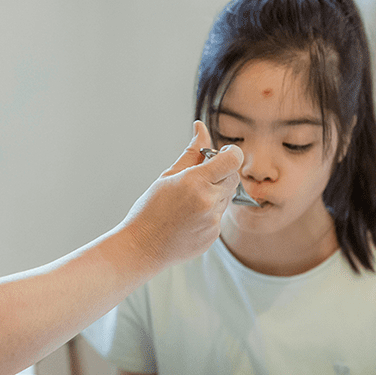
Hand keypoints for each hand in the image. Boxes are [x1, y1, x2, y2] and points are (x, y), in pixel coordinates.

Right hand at [120, 120, 242, 270]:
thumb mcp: (168, 176)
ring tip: (188, 202)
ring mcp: (213, 221)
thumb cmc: (150, 210)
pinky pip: (219, 216)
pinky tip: (187, 218)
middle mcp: (208, 202)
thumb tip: (201, 127)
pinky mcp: (214, 236)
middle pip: (233, 177)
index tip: (222, 153)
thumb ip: (191, 152)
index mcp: (195, 182)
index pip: (233, 159)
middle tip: (200, 177)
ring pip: (226, 197)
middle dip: (222, 173)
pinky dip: (209, 212)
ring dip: (214, 194)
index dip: (231, 153)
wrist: (142, 248)